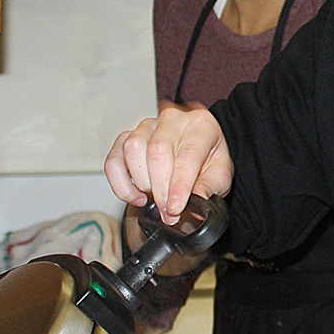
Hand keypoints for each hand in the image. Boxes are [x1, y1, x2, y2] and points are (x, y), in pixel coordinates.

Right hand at [105, 105, 233, 222]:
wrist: (196, 158)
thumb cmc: (208, 163)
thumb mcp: (220, 175)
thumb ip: (209, 187)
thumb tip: (196, 203)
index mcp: (201, 124)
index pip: (188, 154)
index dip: (179, 185)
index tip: (175, 209)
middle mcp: (172, 120)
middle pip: (158, 151)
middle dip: (160, 189)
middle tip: (167, 213)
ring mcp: (146, 126)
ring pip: (133, 149)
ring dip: (141, 182)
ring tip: (154, 198)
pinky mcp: (126, 138)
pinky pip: (113, 160)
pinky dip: (120, 184)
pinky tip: (136, 196)